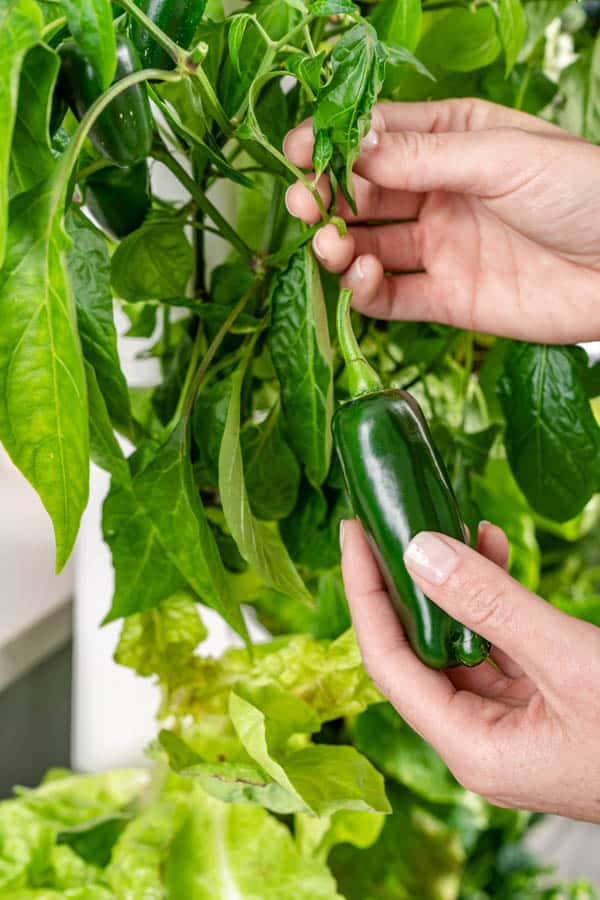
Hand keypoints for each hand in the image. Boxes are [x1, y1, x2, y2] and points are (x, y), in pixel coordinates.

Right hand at [284, 99, 599, 342]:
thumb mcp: (502, 157)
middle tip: (301, 202)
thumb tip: (353, 147)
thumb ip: (423, 158)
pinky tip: (359, 274)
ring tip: (327, 243)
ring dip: (335, 244)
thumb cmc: (582, 191)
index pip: (377, 137)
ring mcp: (440, 247)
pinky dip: (364, 289)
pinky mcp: (447, 298)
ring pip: (367, 245)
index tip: (299, 151)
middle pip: (362, 194)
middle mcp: (438, 193)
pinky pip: (391, 296)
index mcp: (453, 142)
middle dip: (324, 196)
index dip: (334, 143)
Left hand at [340, 518, 599, 821]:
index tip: (354, 533)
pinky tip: (495, 554)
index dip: (365, 592)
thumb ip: (491, 606)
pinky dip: (492, 601)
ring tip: (456, 524)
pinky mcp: (537, 704)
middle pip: (416, 650)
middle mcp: (480, 739)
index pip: (388, 662)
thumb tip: (418, 552)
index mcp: (472, 748)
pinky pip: (496, 645)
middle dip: (406, 580)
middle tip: (390, 520)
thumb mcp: (569, 660)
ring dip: (454, 583)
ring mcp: (508, 724)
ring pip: (457, 643)